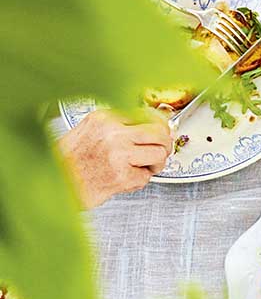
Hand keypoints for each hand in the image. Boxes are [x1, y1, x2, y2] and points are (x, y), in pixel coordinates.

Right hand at [58, 111, 172, 208]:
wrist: (56, 184)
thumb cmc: (70, 160)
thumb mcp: (91, 130)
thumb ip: (118, 125)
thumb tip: (152, 124)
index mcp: (105, 118)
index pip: (147, 114)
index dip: (160, 125)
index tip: (163, 131)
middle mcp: (113, 133)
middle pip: (160, 131)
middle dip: (166, 143)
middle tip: (162, 151)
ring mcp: (119, 154)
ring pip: (160, 153)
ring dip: (156, 163)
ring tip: (144, 167)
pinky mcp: (122, 176)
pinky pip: (146, 176)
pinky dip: (140, 180)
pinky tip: (126, 179)